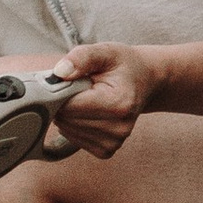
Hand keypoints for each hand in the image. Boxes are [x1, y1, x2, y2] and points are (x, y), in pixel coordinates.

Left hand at [25, 41, 161, 158]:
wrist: (144, 81)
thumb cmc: (123, 66)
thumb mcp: (105, 51)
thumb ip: (82, 57)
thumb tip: (60, 73)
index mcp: (119, 103)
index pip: (71, 106)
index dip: (59, 91)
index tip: (64, 79)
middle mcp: (118, 127)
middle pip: (68, 120)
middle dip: (62, 102)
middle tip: (75, 86)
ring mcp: (114, 142)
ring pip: (68, 131)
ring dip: (68, 114)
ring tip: (83, 98)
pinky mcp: (107, 150)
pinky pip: (75, 139)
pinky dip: (74, 126)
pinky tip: (86, 112)